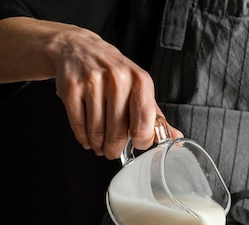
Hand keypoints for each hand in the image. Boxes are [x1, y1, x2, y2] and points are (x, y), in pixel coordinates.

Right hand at [52, 27, 181, 158]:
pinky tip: (87, 137)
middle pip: (118, 134)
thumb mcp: (139, 89)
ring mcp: (93, 82)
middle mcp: (117, 79)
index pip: (143, 128)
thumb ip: (156, 116)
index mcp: (140, 81)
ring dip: (98, 145)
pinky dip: (83, 138)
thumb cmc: (114, 74)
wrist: (80, 48)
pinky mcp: (72, 88)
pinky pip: (78, 125)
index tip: (136, 144)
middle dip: (115, 150)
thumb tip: (176, 138)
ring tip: (99, 144)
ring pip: (96, 132)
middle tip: (113, 151)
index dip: (140, 143)